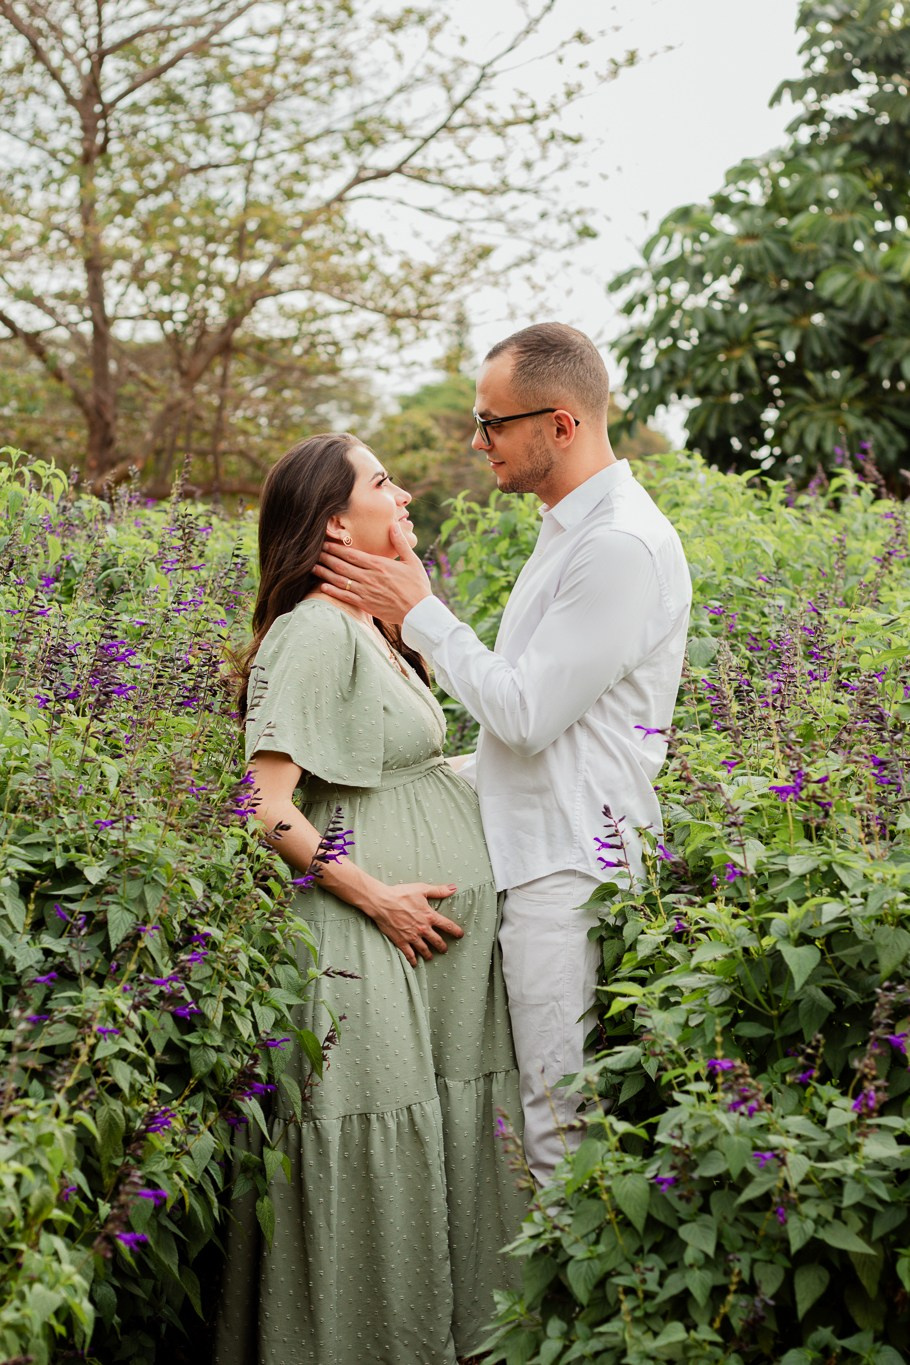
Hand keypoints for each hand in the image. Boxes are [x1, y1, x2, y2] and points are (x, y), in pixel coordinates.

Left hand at [314, 522, 430, 624]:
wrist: (419, 612)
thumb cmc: (418, 586)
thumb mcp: (412, 561)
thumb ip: (400, 543)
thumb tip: (393, 524)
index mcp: (379, 565)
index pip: (352, 554)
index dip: (336, 548)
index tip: (325, 542)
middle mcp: (369, 577)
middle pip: (342, 565)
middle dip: (326, 557)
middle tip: (314, 552)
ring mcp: (366, 592)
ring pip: (340, 580)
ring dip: (325, 573)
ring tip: (313, 567)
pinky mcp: (366, 605)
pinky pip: (345, 597)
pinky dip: (333, 591)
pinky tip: (323, 586)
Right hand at [370, 882, 462, 965]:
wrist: (382, 902)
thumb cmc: (401, 894)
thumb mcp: (421, 889)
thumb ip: (439, 891)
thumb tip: (454, 888)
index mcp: (429, 916)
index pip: (447, 925)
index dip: (455, 931)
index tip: (460, 935)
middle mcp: (423, 929)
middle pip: (437, 941)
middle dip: (442, 946)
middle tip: (445, 949)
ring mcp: (412, 936)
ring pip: (425, 949)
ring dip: (429, 954)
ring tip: (431, 957)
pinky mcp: (401, 941)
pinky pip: (409, 954)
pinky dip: (413, 960)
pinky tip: (415, 963)